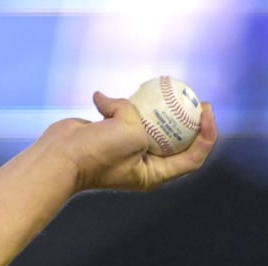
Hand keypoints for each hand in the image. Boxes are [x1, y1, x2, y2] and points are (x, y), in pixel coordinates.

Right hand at [40, 91, 218, 193]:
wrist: (60, 157)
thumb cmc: (97, 153)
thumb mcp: (131, 133)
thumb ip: (135, 115)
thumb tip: (111, 103)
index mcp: (155, 174)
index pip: (192, 157)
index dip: (206, 136)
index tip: (207, 112)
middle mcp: (144, 163)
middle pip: (175, 140)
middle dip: (187, 119)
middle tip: (194, 98)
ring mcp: (127, 148)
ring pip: (148, 124)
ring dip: (151, 107)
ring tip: (162, 89)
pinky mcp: (109, 135)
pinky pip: (122, 115)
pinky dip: (115, 103)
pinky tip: (104, 98)